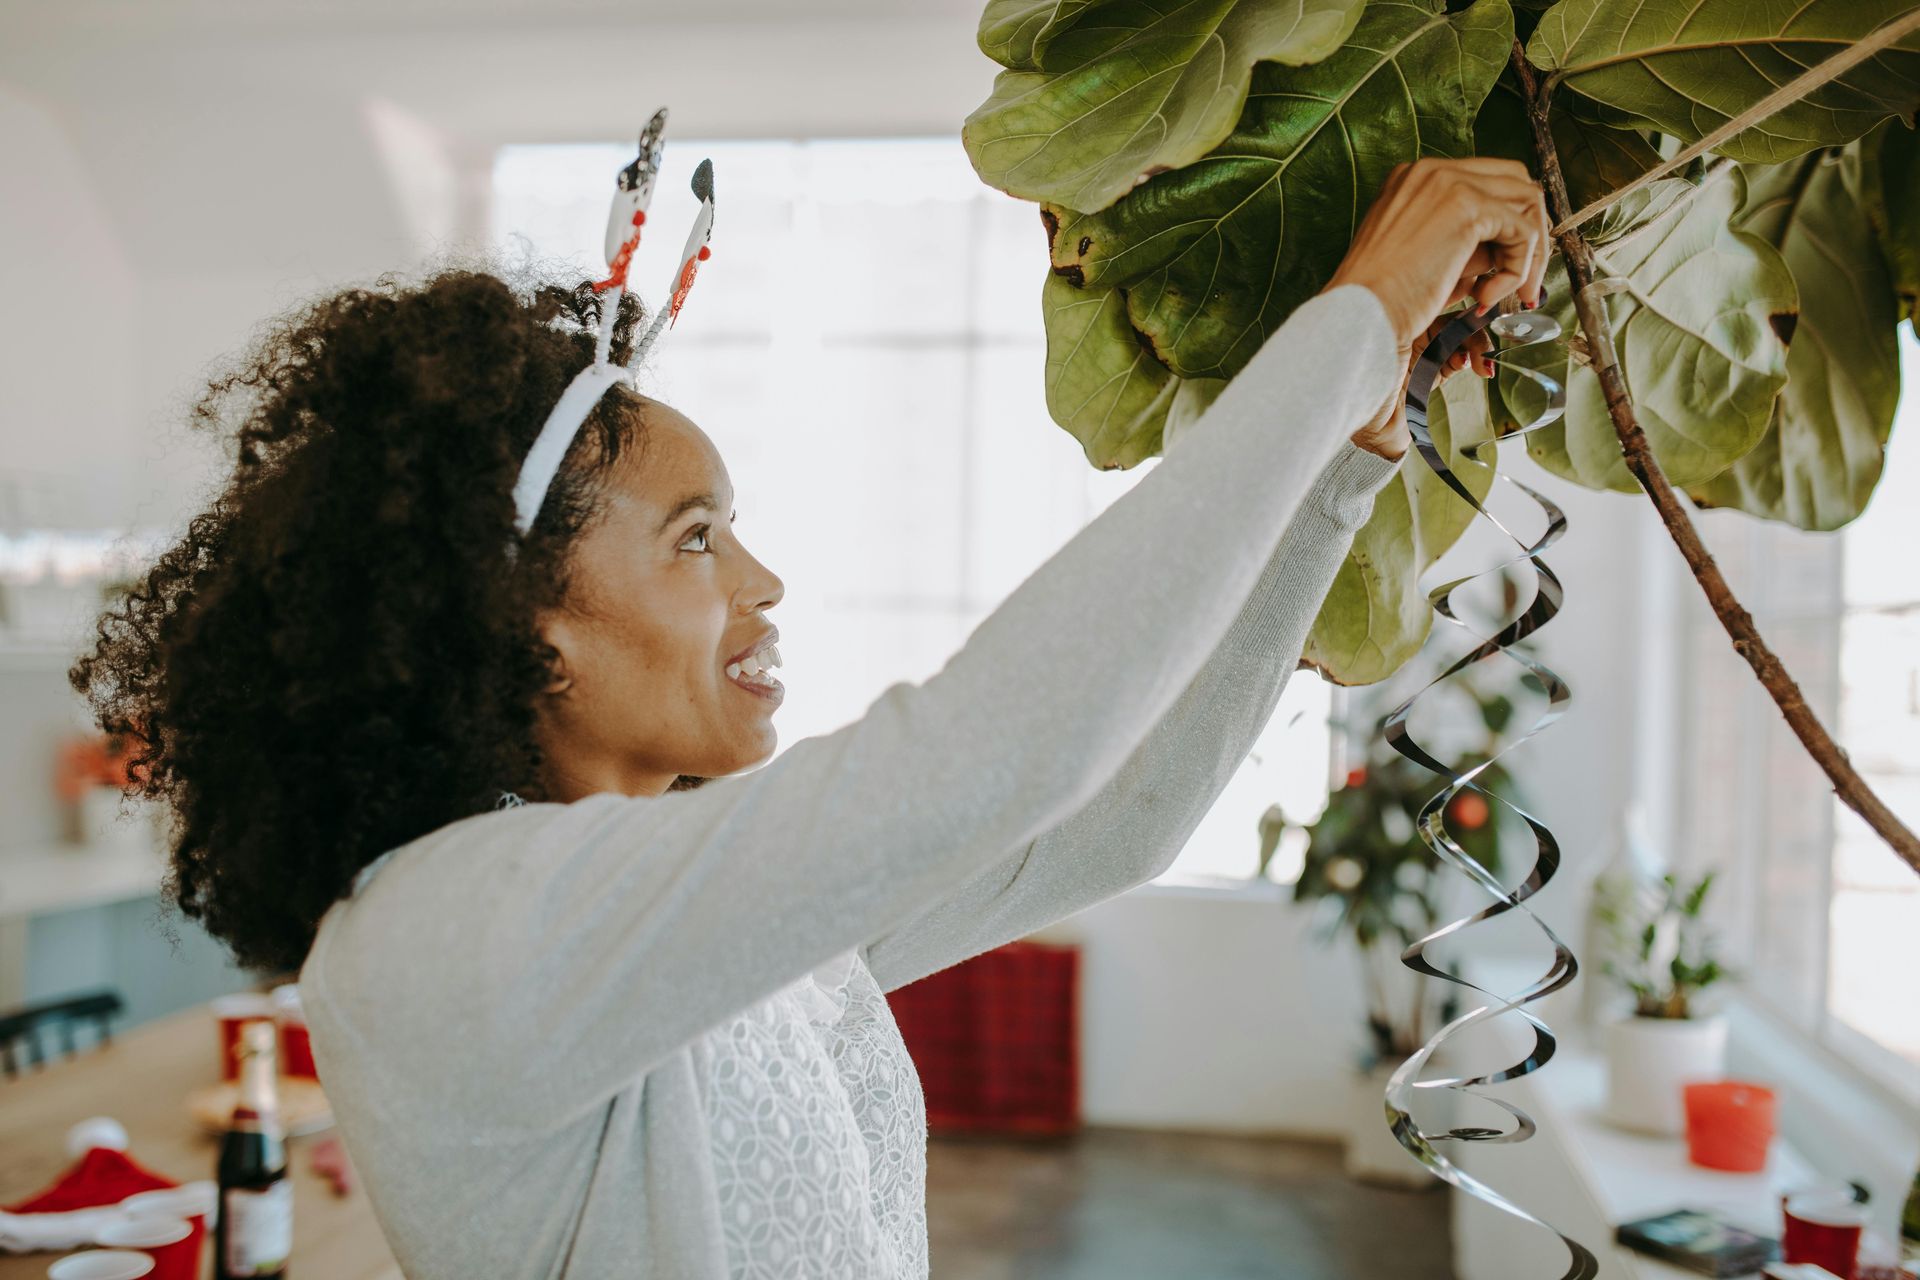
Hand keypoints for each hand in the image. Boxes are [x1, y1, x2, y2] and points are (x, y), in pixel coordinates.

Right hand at [1321, 157, 1550, 455]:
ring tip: (1504, 296)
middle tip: (1524, 284)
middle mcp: (1431, 170)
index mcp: (1414, 179)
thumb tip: (1507, 246)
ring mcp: (1449, 182)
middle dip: (1529, 233)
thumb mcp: (1420, 256)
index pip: (1486, 181)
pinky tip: (1485, 297)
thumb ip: (1457, 238)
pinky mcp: (1467, 206)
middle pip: (1515, 183)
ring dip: (1528, 255)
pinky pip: (1522, 231)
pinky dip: (1517, 269)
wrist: (1359, 314)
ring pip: (1526, 204)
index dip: (1506, 225)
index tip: (1506, 271)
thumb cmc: (1381, 300)